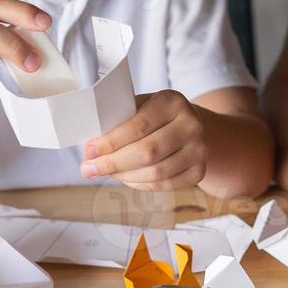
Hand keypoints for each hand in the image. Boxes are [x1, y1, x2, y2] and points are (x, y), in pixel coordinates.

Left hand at [81, 90, 205, 190]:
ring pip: (155, 173)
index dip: (111, 141)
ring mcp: (199, 150)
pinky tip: (126, 178)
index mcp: (173, 102)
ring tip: (107, 172)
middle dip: (113, 163)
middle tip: (88, 169)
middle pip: (147, 153)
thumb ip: (120, 119)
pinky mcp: (199, 172)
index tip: (88, 150)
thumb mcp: (142, 105)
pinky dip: (140, 185)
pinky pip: (164, 185)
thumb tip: (91, 146)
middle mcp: (191, 125)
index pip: (138, 125)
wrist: (191, 126)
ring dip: (124, 176)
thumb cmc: (156, 115)